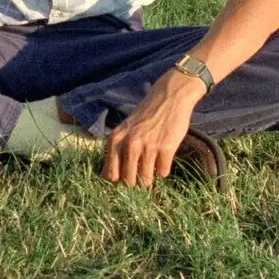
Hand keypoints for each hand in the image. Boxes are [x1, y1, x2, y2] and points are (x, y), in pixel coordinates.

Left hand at [101, 69, 205, 186]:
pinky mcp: (166, 148)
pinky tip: (163, 158)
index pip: (110, 174)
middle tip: (141, 173)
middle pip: (128, 181)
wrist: (168, 98)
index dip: (118, 181)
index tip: (124, 180)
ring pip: (146, 179)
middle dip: (135, 181)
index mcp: (115, 140)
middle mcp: (130, 144)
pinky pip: (163, 172)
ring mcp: (148, 147)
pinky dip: (163, 169)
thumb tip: (110, 178)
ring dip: (150, 177)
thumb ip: (116, 150)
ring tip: (153, 164)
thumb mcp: (124, 130)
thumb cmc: (145, 116)